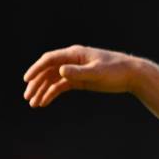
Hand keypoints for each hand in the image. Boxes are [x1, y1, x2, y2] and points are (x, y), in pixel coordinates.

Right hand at [23, 45, 141, 107]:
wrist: (131, 74)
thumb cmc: (116, 70)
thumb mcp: (97, 72)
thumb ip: (79, 72)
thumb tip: (60, 71)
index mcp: (75, 54)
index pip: (50, 59)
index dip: (36, 69)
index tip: (27, 80)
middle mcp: (72, 61)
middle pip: (48, 71)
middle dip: (37, 83)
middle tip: (28, 97)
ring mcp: (75, 70)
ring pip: (53, 79)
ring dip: (42, 90)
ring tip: (34, 104)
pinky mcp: (80, 80)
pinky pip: (61, 86)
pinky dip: (52, 93)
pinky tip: (45, 102)